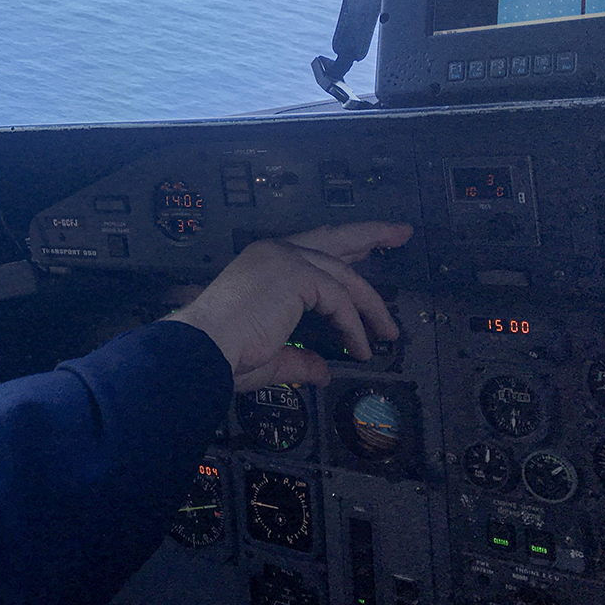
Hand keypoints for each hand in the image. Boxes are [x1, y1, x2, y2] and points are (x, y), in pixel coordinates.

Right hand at [171, 222, 410, 391]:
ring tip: (390, 331)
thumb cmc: (225, 353)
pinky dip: (354, 326)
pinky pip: (340, 300)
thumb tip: (322, 371)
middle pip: (335, 238)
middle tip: (401, 233)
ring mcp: (285, 259)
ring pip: (345, 276)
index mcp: (264, 262)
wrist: (203, 347)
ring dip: (371, 306)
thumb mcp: (272, 355)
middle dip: (371, 234)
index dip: (345, 246)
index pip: (313, 248)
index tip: (369, 247)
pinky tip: (360, 348)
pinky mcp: (296, 275)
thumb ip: (299, 359)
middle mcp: (274, 252)